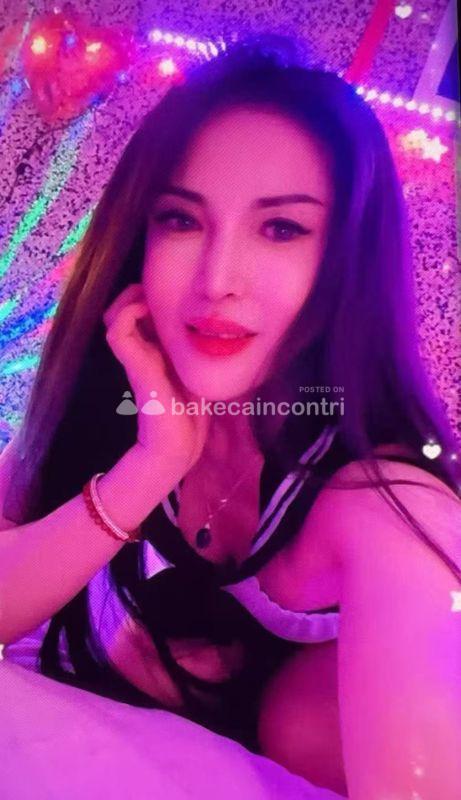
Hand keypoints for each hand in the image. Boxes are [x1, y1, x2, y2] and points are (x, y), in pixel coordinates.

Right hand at [103, 283, 209, 479]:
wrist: (178, 445)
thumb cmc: (191, 414)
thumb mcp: (197, 373)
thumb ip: (196, 355)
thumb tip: (216, 331)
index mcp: (155, 352)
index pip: (141, 315)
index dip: (150, 298)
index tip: (170, 295)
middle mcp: (142, 352)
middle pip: (123, 310)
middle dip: (138, 293)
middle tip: (157, 292)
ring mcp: (135, 357)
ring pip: (114, 315)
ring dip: (130, 299)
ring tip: (149, 299)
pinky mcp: (134, 364)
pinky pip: (118, 329)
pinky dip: (128, 312)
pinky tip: (147, 312)